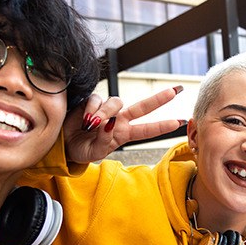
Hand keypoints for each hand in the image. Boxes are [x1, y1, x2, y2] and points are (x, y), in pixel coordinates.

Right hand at [63, 86, 183, 163]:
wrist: (65, 144)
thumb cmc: (83, 150)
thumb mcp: (95, 152)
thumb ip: (104, 140)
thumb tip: (110, 123)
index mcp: (124, 134)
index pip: (147, 130)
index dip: (162, 126)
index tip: (179, 122)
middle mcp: (119, 120)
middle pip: (142, 107)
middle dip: (159, 99)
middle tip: (174, 92)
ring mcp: (107, 110)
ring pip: (116, 102)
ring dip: (105, 112)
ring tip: (92, 124)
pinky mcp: (93, 102)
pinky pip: (98, 99)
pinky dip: (92, 108)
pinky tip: (85, 118)